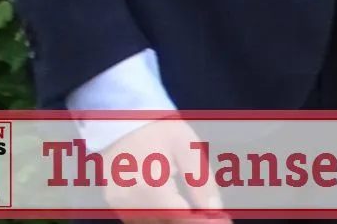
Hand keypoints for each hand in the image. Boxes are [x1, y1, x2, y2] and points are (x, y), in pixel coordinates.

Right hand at [97, 117, 227, 221]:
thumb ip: (200, 179)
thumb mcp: (187, 146)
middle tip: (216, 219)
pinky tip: (181, 212)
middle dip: (190, 222)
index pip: (176, 214)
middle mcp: (128, 199)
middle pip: (163, 222)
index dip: (199, 222)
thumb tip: (214, 209)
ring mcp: (118, 205)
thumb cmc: (158, 130)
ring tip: (200, 215)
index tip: (221, 222)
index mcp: (146, 183)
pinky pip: (141, 220)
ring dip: (176, 220)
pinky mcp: (115, 206)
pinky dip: (162, 218)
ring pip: (151, 223)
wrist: (122, 123)